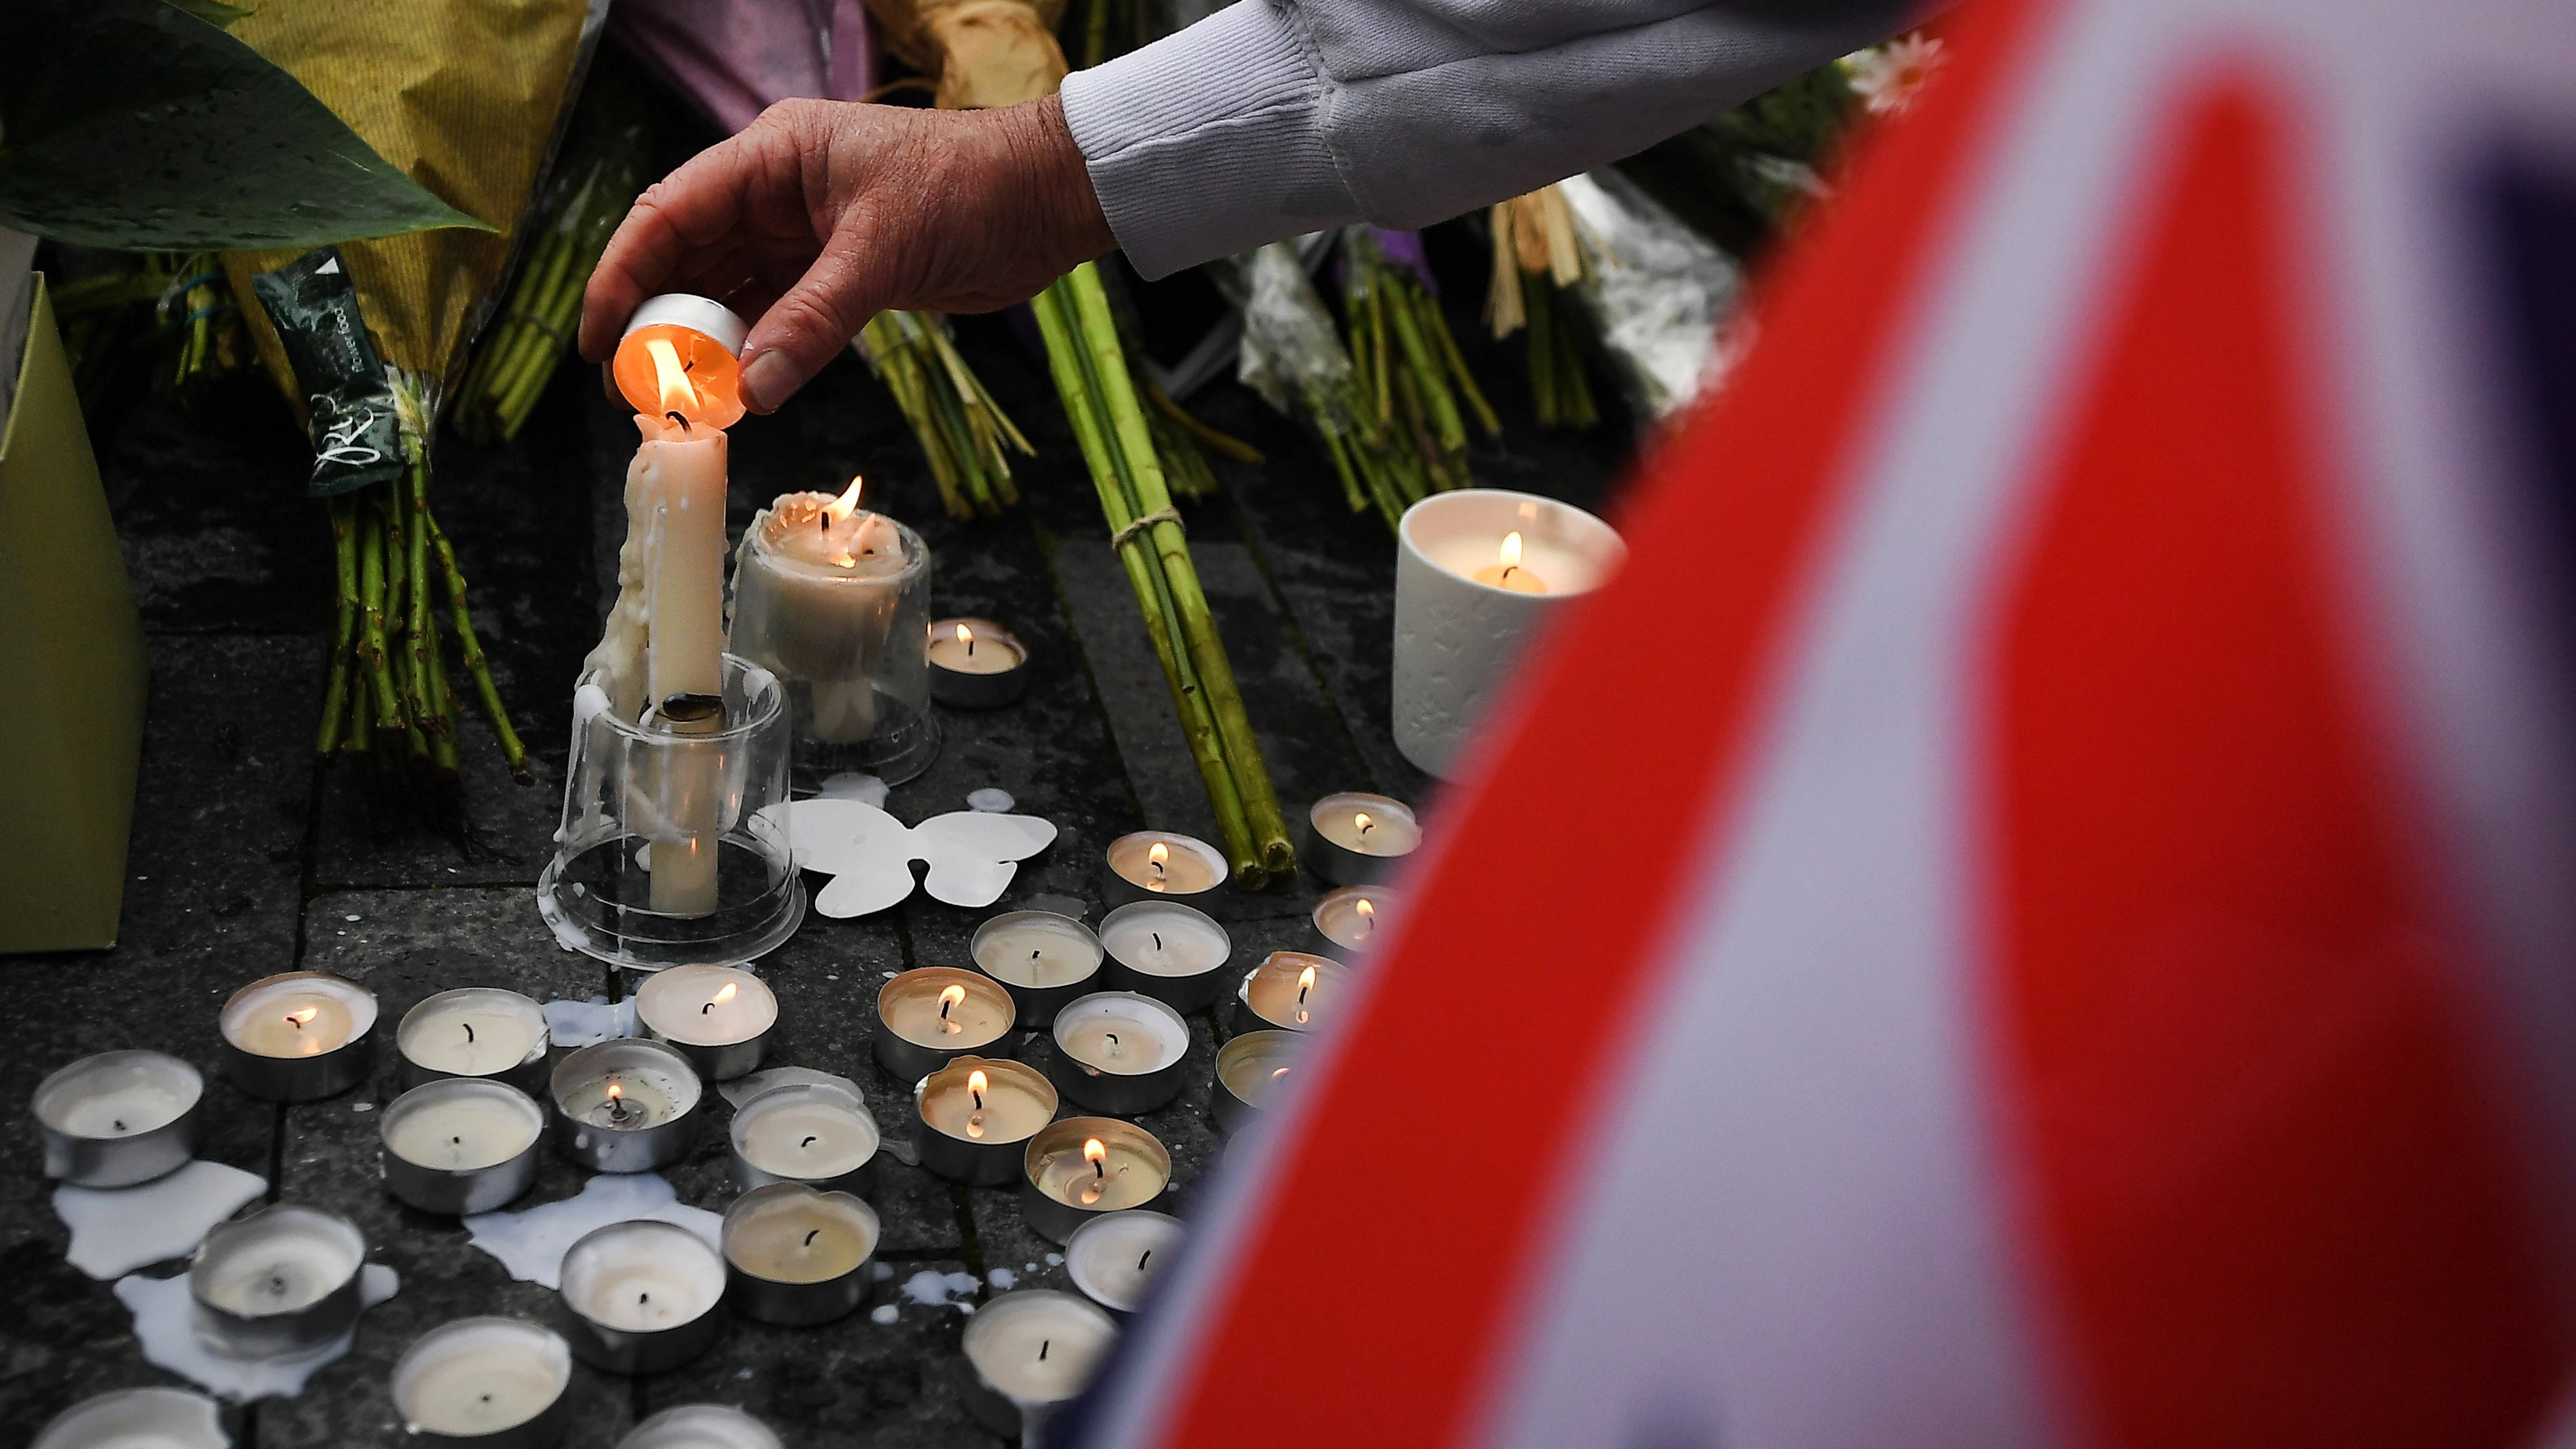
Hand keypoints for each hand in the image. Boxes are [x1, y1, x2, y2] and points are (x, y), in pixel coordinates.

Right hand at [578, 94, 1113, 413]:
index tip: (597, 341)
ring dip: (704, 348)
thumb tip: (749, 390)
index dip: (622, 276)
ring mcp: (803, 234)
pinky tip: (736, 394)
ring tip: (679, 405)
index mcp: (771, 155)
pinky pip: (775, 317)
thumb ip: (812, 321)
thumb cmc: (969, 189)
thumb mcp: (881, 252)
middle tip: (634, 392)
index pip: (668, 213)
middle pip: (687, 258)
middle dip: (657, 324)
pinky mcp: (835, 274)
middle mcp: (775, 191)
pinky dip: (753, 355)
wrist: (1045, 199)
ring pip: (728, 294)